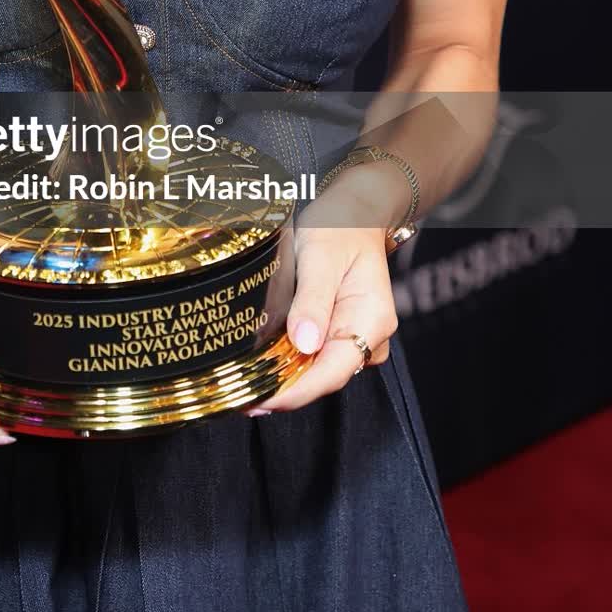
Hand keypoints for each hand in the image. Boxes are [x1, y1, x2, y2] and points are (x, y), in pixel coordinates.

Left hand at [245, 209, 396, 414]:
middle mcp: (369, 334)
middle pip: (325, 376)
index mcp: (372, 319)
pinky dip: (290, 362)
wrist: (354, 210)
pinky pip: (316, 355)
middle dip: (284, 389)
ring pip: (319, 369)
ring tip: (244, 382)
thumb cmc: (340, 226)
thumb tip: (304, 344)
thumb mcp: (321, 256)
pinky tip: (263, 366)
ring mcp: (356, 335)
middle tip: (240, 395)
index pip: (333, 370)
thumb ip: (312, 301)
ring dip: (285, 378)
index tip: (262, 401)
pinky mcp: (341, 331)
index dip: (297, 392)